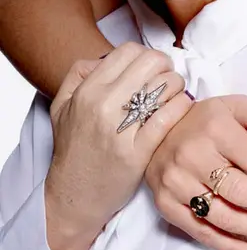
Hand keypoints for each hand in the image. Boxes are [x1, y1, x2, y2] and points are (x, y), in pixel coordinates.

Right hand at [45, 42, 192, 249]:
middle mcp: (103, 105)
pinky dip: (182, 106)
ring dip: (177, 86)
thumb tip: (107, 56)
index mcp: (88, 90)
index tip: (151, 69)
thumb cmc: (74, 148)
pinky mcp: (138, 152)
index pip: (129, 51)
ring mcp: (121, 129)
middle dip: (166, 67)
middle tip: (166, 80)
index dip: (147, 55)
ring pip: (166, 85)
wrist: (72, 198)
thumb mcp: (61, 105)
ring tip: (174, 95)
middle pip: (152, 62)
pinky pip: (169, 115)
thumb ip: (79, 73)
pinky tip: (181, 107)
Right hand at [145, 94, 246, 249]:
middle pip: (243, 191)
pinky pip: (203, 233)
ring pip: (225, 216)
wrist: (157, 129)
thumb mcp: (234, 104)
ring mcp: (178, 184)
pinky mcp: (167, 206)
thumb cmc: (206, 119)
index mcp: (216, 129)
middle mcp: (194, 157)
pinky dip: (232, 247)